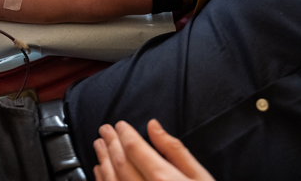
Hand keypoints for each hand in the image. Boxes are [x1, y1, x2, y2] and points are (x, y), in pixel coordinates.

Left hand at [93, 119, 214, 180]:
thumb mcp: (200, 177)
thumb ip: (175, 151)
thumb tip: (154, 127)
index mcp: (163, 180)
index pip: (135, 150)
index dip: (125, 134)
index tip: (119, 125)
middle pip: (120, 163)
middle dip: (110, 144)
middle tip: (104, 130)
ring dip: (103, 161)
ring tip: (99, 146)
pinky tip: (100, 172)